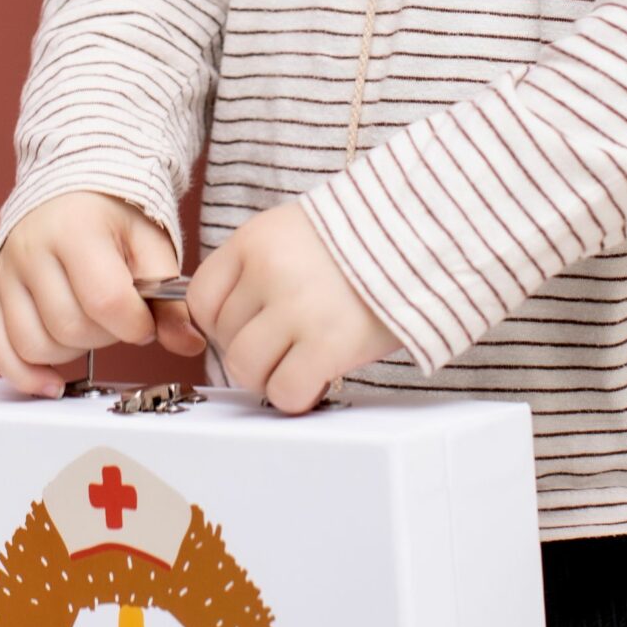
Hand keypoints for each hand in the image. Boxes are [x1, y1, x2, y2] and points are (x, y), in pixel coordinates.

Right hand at [0, 191, 205, 396]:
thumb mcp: (150, 244)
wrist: (71, 192)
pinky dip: (24, 373)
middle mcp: (32, 250)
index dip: (135, 324)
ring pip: (35, 344)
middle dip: (105, 337)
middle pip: (69, 327)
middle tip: (119, 319)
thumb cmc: (112, 216)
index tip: (145, 321)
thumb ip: (169, 297)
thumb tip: (188, 342)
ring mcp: (7, 274)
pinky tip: (51, 382)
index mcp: (75, 229)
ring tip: (90, 328)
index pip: (105, 299)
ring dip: (71, 353)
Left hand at [188, 202, 398, 414]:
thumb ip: (260, 269)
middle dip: (252, 353)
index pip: (201, 299)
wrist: (424, 235)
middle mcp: (268, 272)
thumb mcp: (297, 232)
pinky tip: (319, 378)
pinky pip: (285, 391)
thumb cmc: (366, 240)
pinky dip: (298, 394)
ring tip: (300, 365)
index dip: (221, 324)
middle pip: (226, 339)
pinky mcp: (328, 343)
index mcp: (254, 240)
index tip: (246, 329)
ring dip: (271, 377)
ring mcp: (296, 308)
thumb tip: (231, 324)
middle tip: (285, 350)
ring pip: (247, 369)